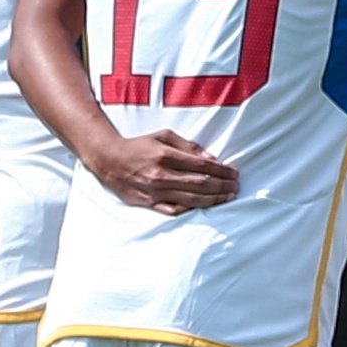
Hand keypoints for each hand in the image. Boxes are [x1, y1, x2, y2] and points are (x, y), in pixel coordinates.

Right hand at [88, 134, 239, 213]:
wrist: (109, 160)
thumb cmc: (139, 145)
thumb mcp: (163, 136)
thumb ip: (188, 147)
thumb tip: (211, 159)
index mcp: (166, 156)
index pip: (202, 166)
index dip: (222, 171)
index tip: (234, 173)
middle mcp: (161, 176)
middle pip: (200, 184)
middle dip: (222, 186)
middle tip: (236, 186)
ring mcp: (155, 192)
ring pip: (191, 199)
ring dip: (213, 199)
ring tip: (228, 197)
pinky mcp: (148, 204)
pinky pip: (174, 210)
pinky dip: (191, 209)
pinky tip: (205, 207)